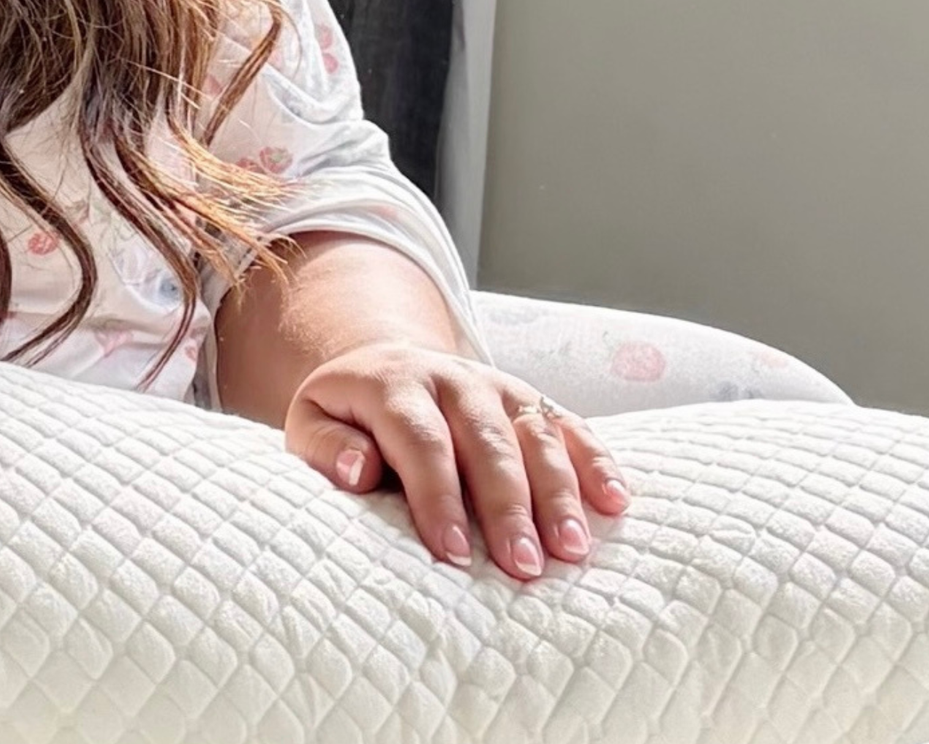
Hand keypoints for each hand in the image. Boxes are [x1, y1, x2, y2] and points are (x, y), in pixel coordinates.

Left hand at [284, 341, 630, 578]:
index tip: (453, 553)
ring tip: (573, 549)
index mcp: (395, 384)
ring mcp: (499, 386)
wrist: (385, 362)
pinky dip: (597, 461)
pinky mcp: (532, 399)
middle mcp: (453, 379)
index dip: (438, 497)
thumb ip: (324, 446)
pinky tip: (616, 502)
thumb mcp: (312, 421)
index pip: (421, 441)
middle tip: (524, 566)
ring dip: (559, 492)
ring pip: (536, 433)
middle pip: (487, 441)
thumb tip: (357, 470)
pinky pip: (572, 425)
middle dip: (507, 506)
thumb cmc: (348, 415)